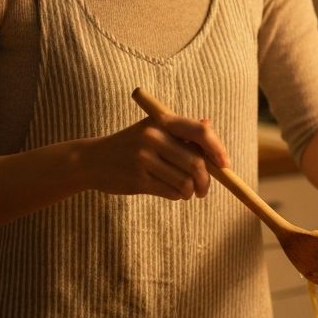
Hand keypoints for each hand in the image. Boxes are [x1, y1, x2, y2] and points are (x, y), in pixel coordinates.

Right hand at [87, 112, 230, 200]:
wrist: (92, 160)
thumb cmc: (130, 144)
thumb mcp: (152, 128)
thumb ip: (180, 129)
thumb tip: (209, 125)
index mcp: (161, 121)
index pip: (199, 132)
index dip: (217, 149)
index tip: (225, 165)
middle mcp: (153, 137)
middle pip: (196, 163)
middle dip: (206, 181)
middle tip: (204, 190)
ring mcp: (144, 159)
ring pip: (185, 182)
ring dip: (190, 192)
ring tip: (186, 192)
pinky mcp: (138, 180)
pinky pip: (171, 192)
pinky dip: (177, 196)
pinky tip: (171, 192)